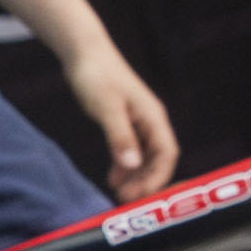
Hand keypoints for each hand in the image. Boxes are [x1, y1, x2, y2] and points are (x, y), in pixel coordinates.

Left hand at [62, 45, 177, 195]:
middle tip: (126, 199)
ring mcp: (138, 122)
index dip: (158, 177)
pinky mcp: (124, 121)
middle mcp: (150, 121)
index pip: (167, 153)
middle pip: (158, 159)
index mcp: (153, 116)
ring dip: (135, 176)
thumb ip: (120, 137)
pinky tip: (113, 177)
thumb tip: (133, 165)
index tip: (141, 195)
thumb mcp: (107, 108)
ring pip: (144, 157)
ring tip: (119, 192)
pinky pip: (131, 150)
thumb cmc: (97, 74)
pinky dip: (124, 165)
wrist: (83, 51)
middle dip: (146, 181)